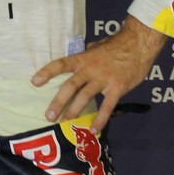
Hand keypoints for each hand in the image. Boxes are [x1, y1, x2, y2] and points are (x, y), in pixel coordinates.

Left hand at [32, 15, 165, 132]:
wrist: (139, 45)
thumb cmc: (117, 44)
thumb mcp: (97, 46)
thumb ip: (87, 54)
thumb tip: (80, 57)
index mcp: (83, 59)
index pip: (61, 65)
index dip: (47, 73)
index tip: (34, 82)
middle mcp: (90, 70)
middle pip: (70, 86)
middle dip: (58, 102)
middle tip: (48, 116)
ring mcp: (103, 80)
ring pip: (85, 97)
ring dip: (73, 111)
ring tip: (64, 123)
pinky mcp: (117, 89)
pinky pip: (107, 107)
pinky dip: (100, 119)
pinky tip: (94, 129)